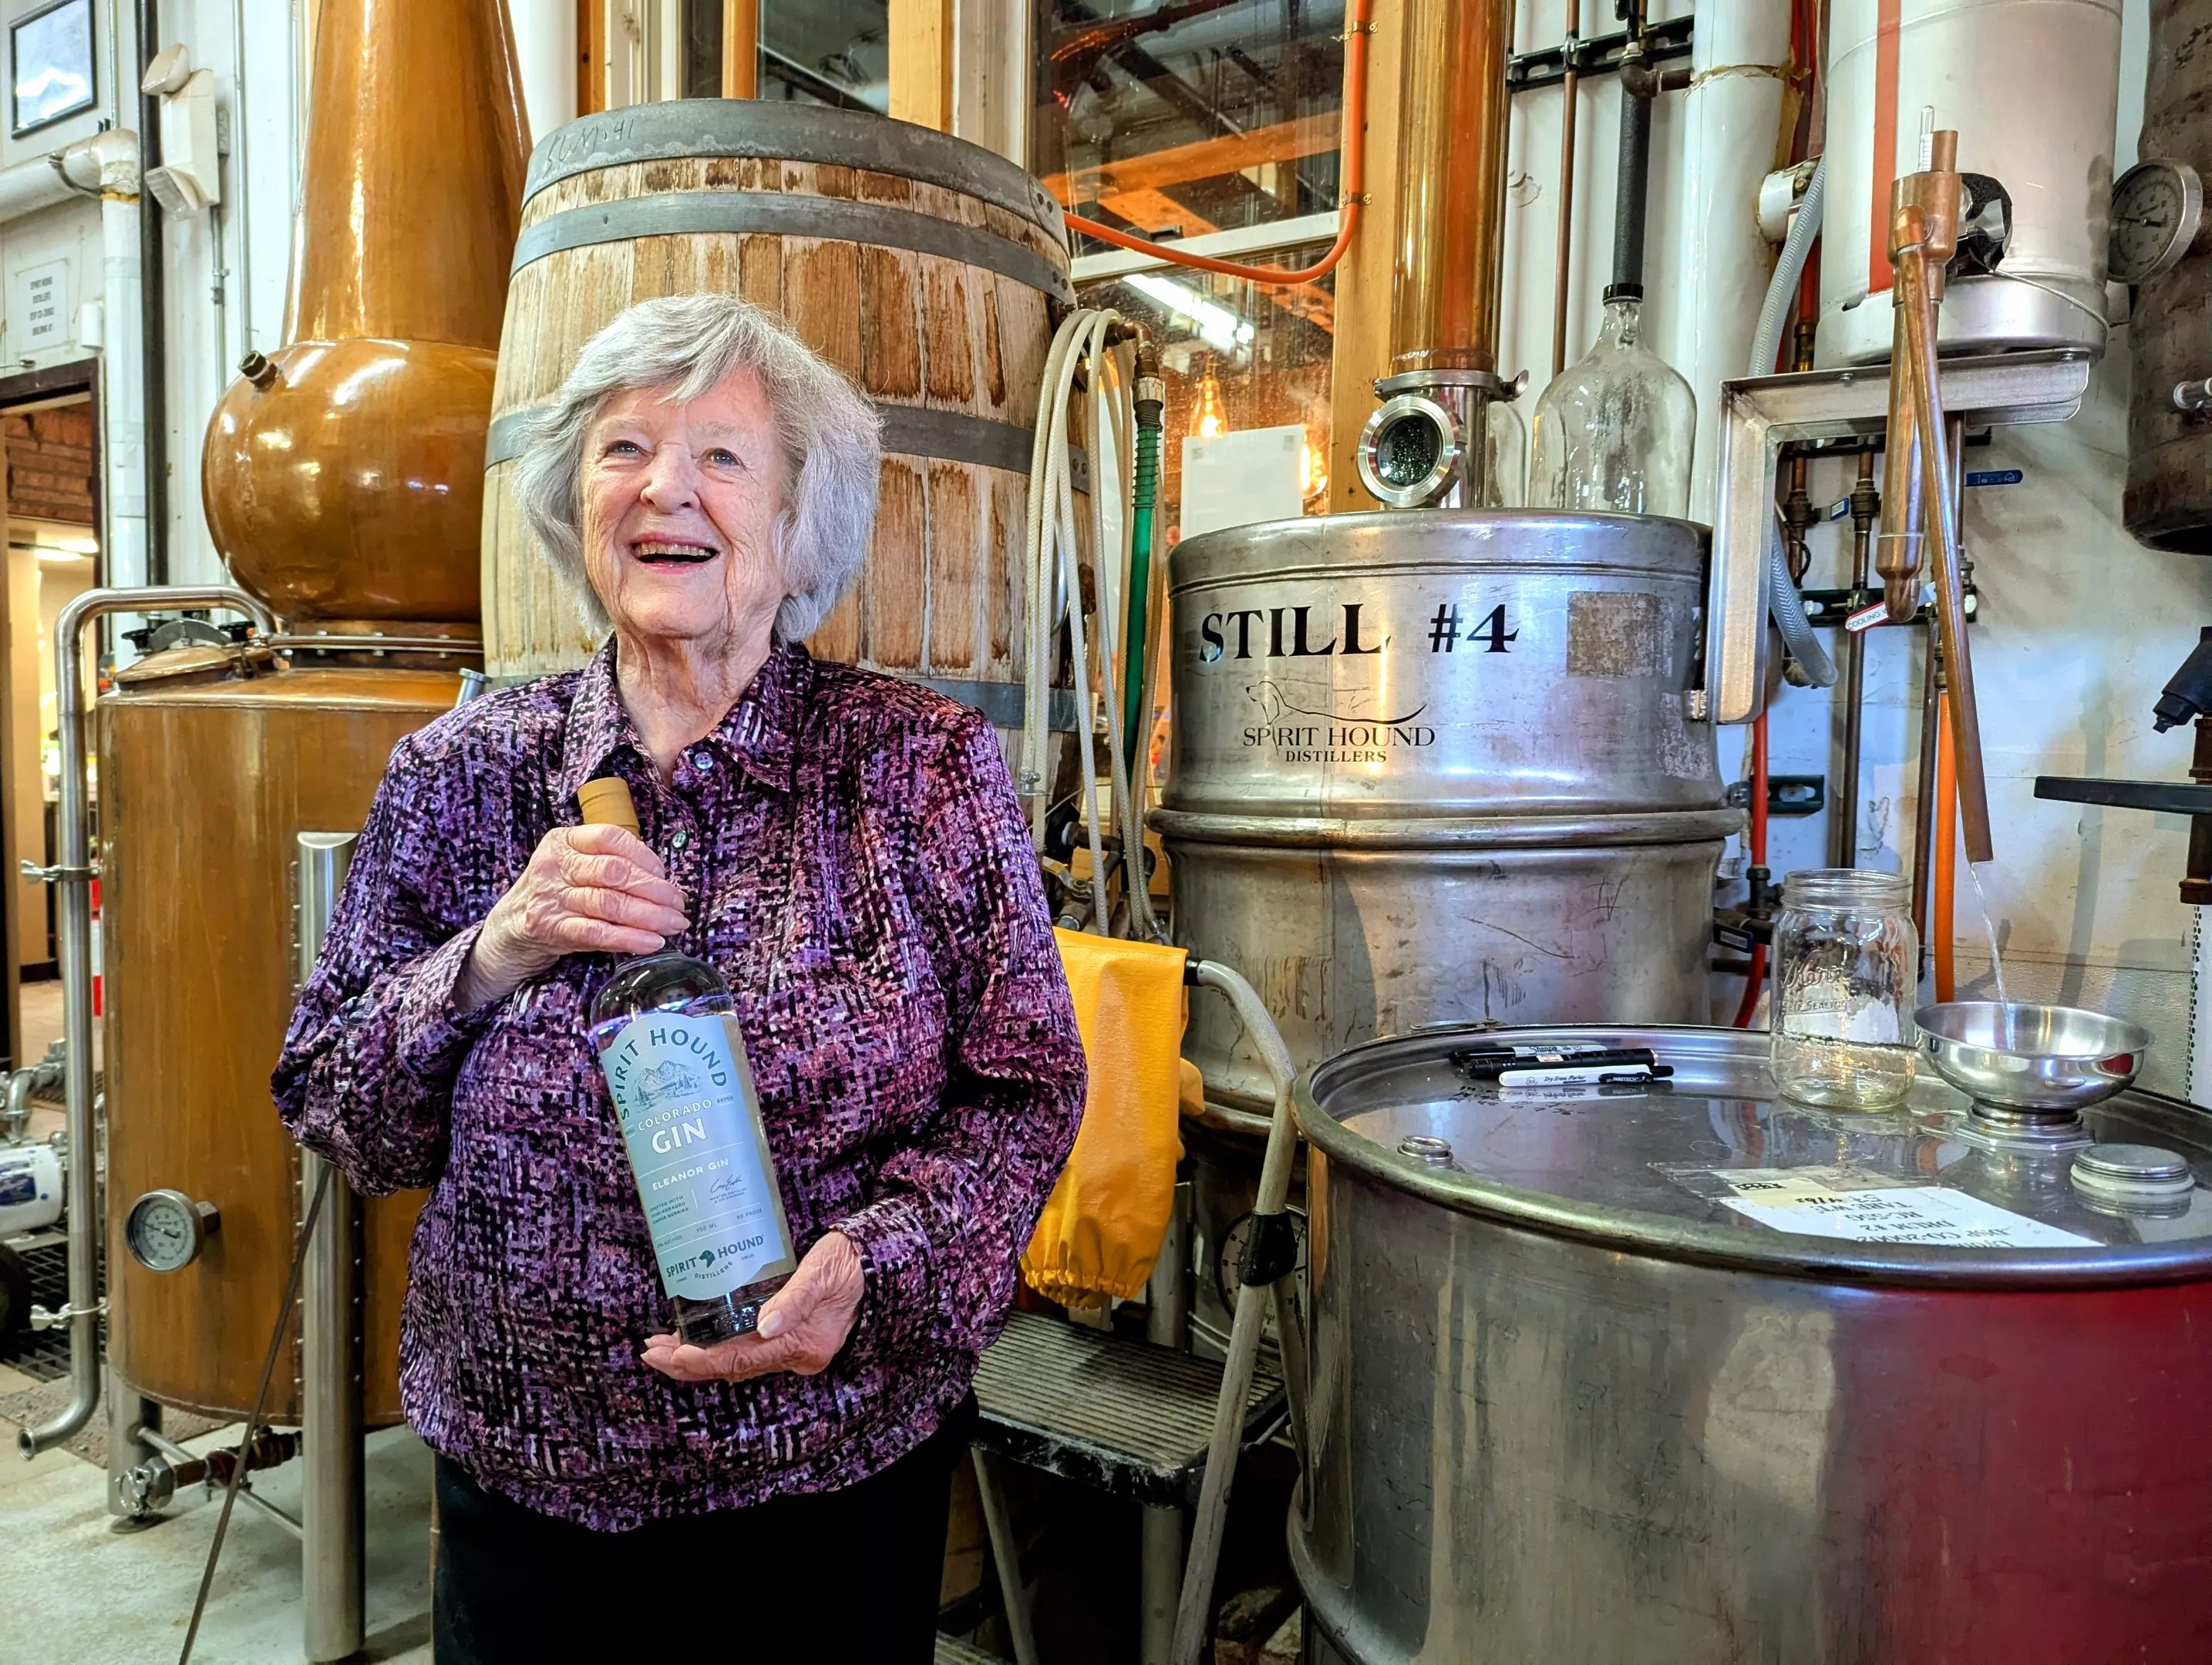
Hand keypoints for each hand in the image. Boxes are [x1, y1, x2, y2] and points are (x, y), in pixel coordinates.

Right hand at [456, 823, 688, 1010]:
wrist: (510, 928)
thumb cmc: (556, 892)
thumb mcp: (573, 866)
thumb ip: (609, 864)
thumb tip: (663, 880)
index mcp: (564, 841)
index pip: (610, 838)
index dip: (644, 856)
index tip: (664, 874)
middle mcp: (555, 865)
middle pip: (614, 873)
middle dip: (654, 890)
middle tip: (679, 904)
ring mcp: (551, 897)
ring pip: (609, 904)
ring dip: (650, 916)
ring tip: (675, 924)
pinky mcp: (552, 928)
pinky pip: (597, 933)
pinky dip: (629, 938)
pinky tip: (652, 942)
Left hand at [640, 1231, 864, 1383]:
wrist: (878, 1264)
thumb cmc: (851, 1262)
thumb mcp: (823, 1272)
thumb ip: (795, 1298)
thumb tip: (764, 1325)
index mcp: (804, 1344)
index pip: (742, 1360)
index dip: (703, 1359)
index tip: (671, 1353)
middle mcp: (797, 1356)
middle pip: (733, 1368)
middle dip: (688, 1362)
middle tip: (650, 1352)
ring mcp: (793, 1351)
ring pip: (736, 1363)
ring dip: (697, 1358)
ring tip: (661, 1348)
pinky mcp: (790, 1340)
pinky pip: (746, 1353)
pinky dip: (717, 1350)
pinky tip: (696, 1340)